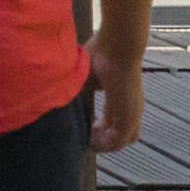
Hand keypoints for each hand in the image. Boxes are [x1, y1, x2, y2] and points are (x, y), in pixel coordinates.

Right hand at [85, 25, 145, 155]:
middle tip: (82, 135)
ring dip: (102, 143)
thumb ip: (77, 91)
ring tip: (85, 138)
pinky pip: (119, 141)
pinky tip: (89, 138)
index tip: (81, 127)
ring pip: (120, 141)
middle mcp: (128, 108)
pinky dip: (104, 144)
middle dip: (98, 138)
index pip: (112, 122)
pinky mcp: (130, 116)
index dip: (97, 129)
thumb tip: (57, 99)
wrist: (116, 46)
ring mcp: (131, 113)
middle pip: (118, 135)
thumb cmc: (101, 53)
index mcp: (119, 98)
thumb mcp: (83, 76)